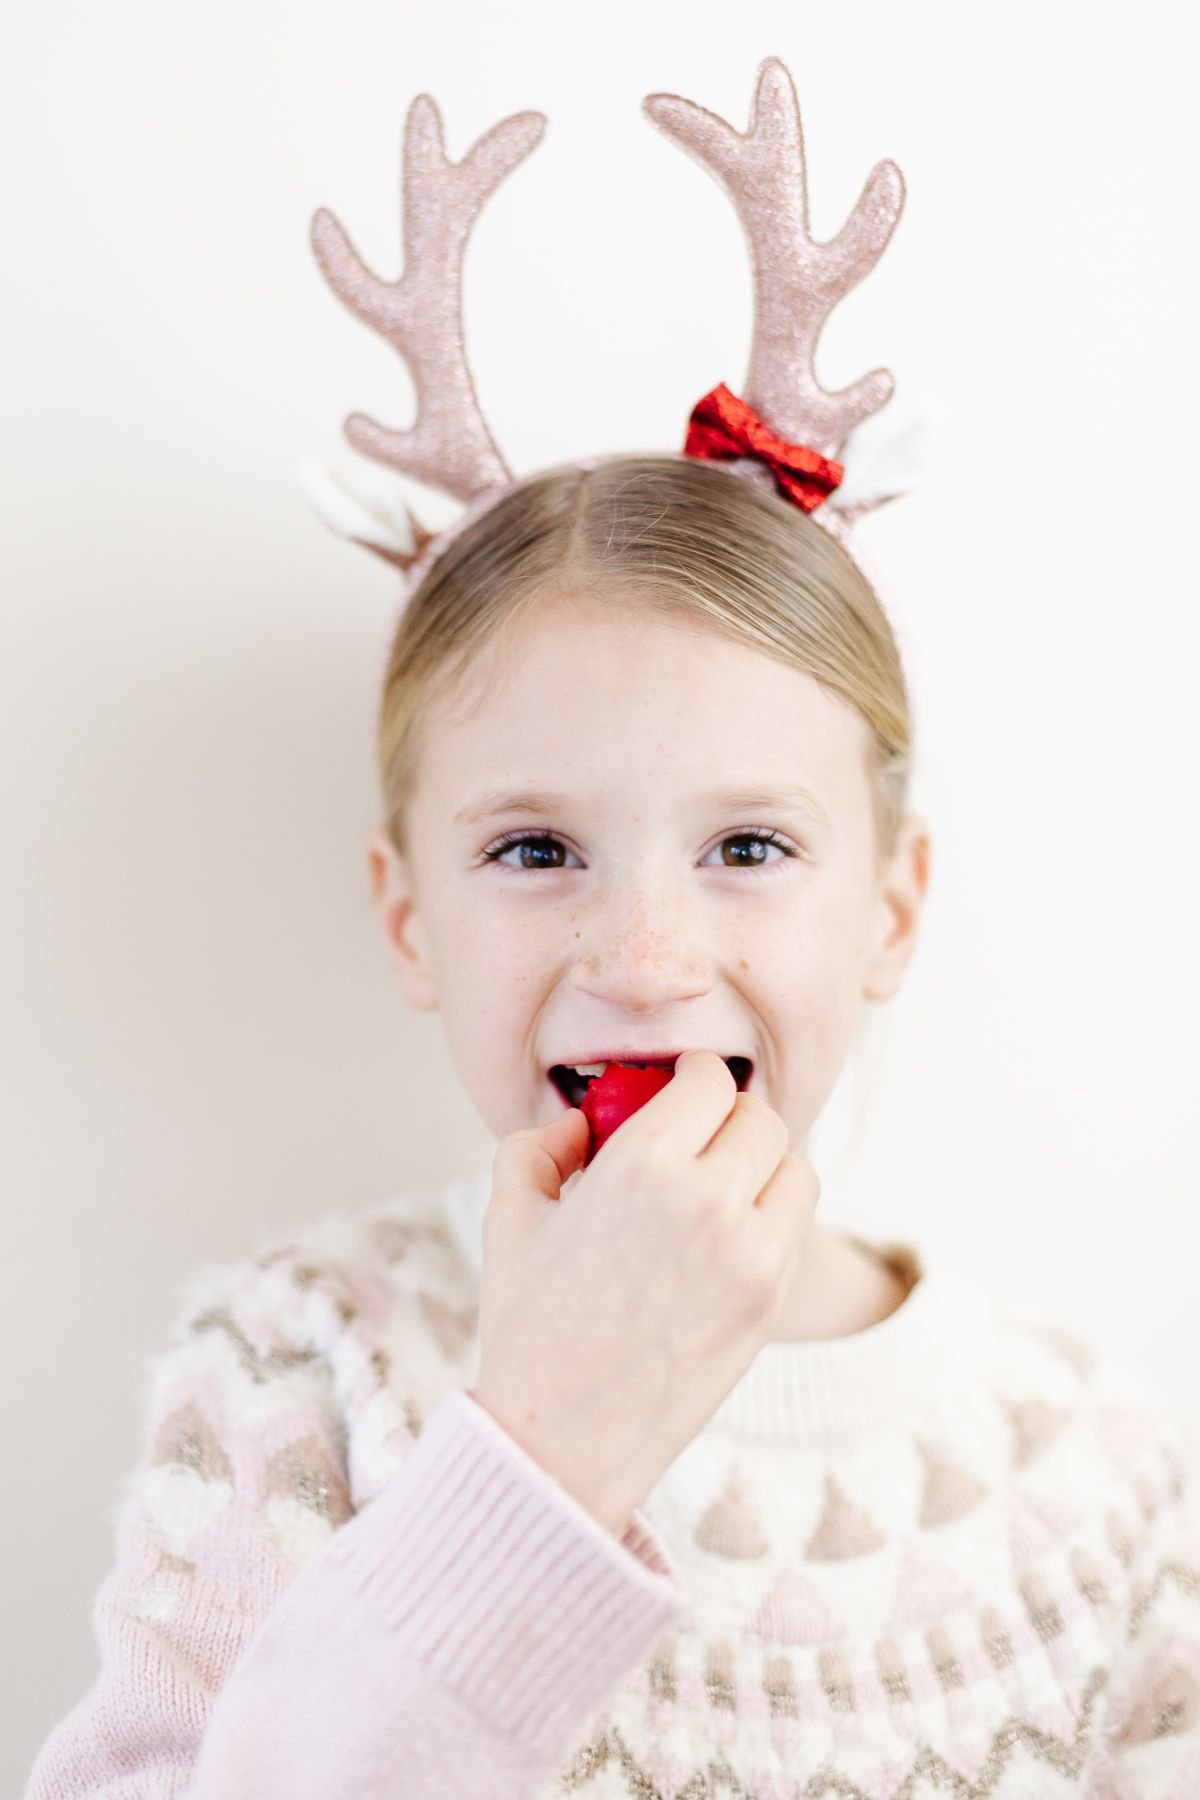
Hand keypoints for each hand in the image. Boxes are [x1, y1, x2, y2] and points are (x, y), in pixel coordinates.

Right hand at [470, 1050, 819, 1535]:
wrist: (561, 1437)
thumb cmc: (529, 1324)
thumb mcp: (509, 1214)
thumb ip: (541, 1143)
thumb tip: (584, 1123)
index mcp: (642, 1163)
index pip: (709, 1079)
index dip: (695, 1076)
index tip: (683, 1087)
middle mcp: (707, 1196)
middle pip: (760, 1117)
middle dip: (729, 1117)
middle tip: (701, 1138)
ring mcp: (750, 1251)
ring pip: (792, 1165)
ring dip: (763, 1164)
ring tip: (723, 1185)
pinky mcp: (771, 1297)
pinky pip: (797, 1224)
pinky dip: (775, 1213)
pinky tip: (731, 1231)